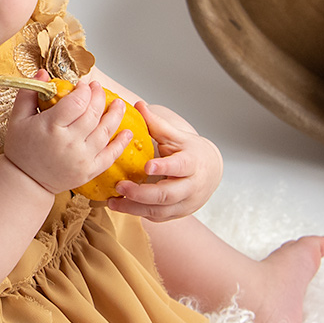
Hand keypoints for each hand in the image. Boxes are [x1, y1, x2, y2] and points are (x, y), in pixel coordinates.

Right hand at [1, 70, 132, 195]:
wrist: (25, 182)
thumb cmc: (21, 149)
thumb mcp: (18, 118)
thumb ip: (29, 92)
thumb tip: (43, 72)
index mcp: (51, 127)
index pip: (77, 102)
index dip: (84, 90)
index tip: (83, 85)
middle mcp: (69, 143)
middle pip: (93, 114)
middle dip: (98, 97)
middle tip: (99, 88)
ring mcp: (82, 158)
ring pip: (105, 131)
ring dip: (115, 115)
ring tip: (119, 104)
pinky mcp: (89, 171)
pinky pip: (110, 155)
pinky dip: (121, 143)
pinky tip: (128, 132)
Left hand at [104, 100, 221, 220]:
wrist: (210, 172)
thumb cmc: (190, 151)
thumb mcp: (176, 136)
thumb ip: (157, 124)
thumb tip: (138, 105)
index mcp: (193, 163)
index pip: (180, 167)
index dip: (164, 167)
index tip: (146, 166)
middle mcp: (191, 186)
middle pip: (167, 195)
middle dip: (142, 193)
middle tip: (119, 186)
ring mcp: (185, 203)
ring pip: (160, 210)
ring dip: (134, 207)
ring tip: (113, 202)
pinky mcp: (176, 214)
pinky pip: (156, 217)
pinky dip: (137, 213)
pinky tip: (120, 206)